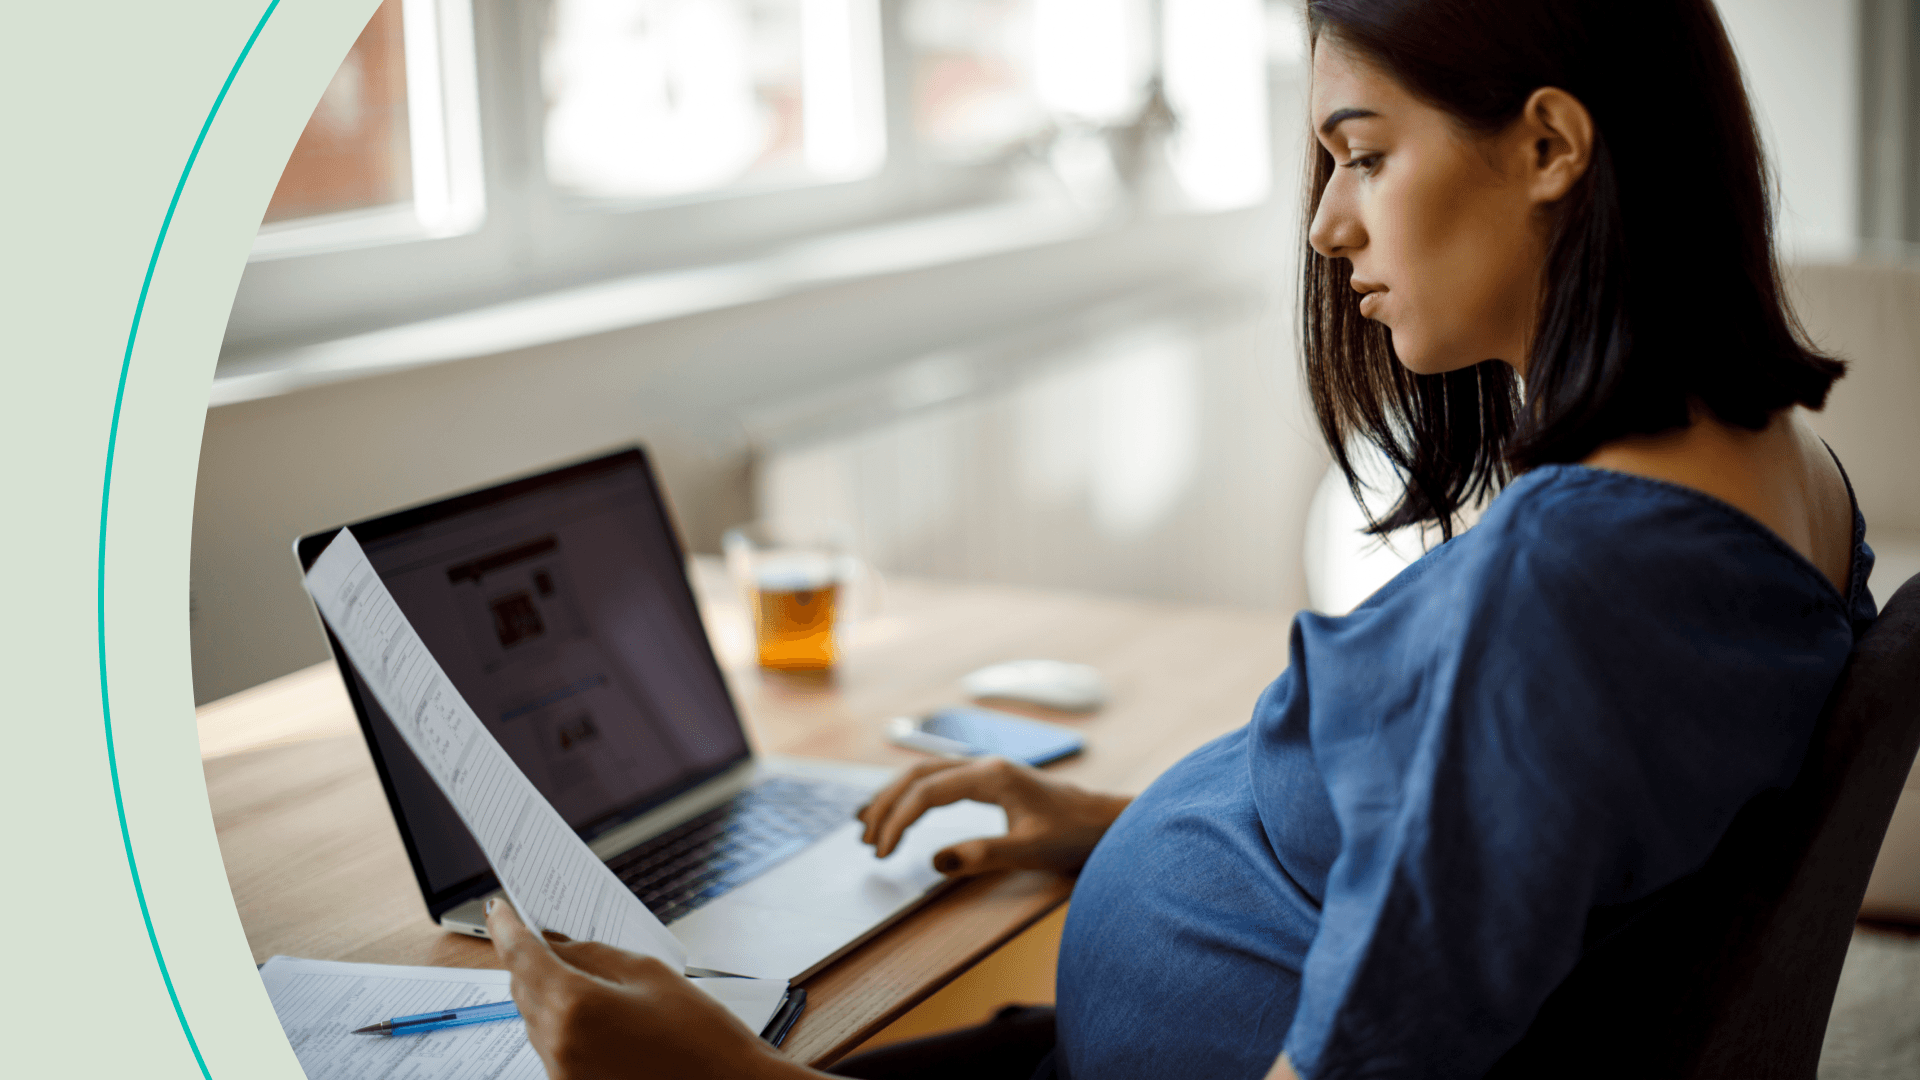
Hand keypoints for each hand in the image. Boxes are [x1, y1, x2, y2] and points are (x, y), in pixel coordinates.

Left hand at [487, 900, 815, 1079]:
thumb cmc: (700, 1037)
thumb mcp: (648, 974)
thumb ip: (591, 954)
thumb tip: (553, 944)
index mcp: (574, 1006)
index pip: (521, 956)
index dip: (506, 928)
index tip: (499, 910)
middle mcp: (557, 1046)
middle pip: (522, 989)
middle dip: (530, 960)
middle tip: (543, 935)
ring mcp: (562, 1074)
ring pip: (534, 1019)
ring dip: (545, 993)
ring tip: (581, 976)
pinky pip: (551, 1046)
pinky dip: (560, 1023)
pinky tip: (591, 1013)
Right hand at [858, 757, 1130, 876]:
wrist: (1105, 822)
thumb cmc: (1073, 835)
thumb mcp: (1030, 850)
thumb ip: (983, 855)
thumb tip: (935, 861)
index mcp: (990, 776)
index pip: (927, 792)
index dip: (898, 820)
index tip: (881, 851)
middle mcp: (983, 766)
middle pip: (917, 775)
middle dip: (886, 806)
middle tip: (866, 841)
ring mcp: (986, 771)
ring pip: (925, 774)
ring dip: (894, 797)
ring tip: (866, 824)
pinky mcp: (990, 781)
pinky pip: (939, 780)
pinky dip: (912, 794)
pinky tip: (901, 809)